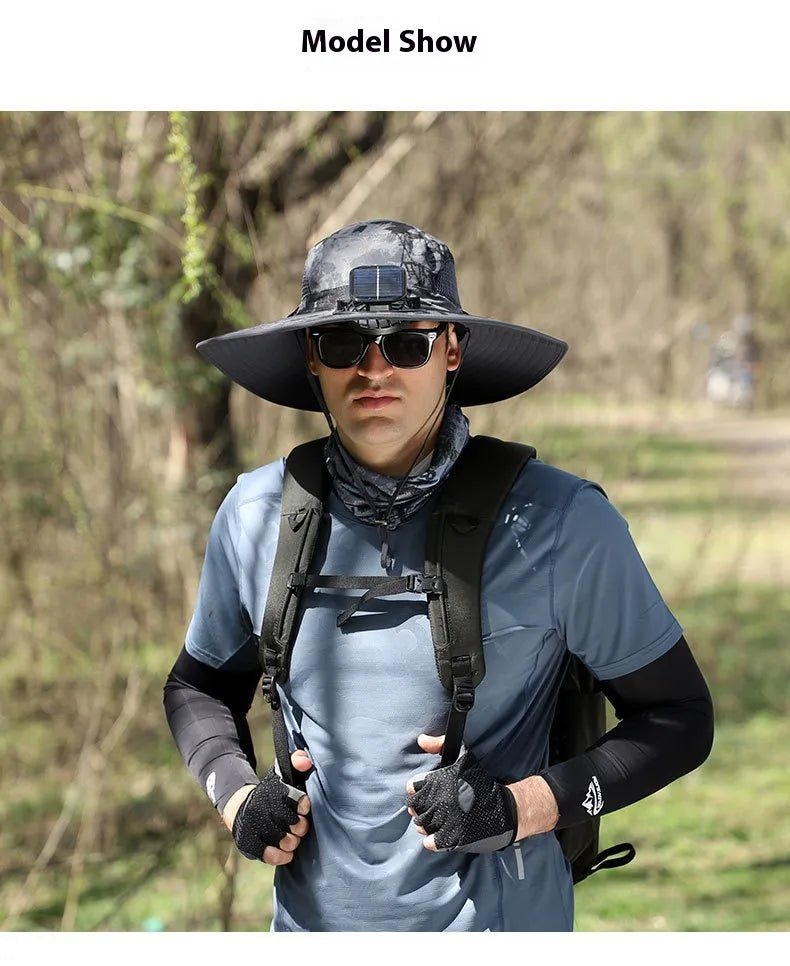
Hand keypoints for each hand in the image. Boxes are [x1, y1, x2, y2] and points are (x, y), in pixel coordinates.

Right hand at [227, 749, 312, 864]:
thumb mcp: (281, 773)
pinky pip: (269, 855)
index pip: (296, 799)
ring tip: (292, 838)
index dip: (303, 806)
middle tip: (299, 826)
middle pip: (293, 824)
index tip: (303, 809)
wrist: (240, 806)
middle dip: (300, 827)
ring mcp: (254, 827)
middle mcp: (261, 809)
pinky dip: (281, 856)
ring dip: (292, 842)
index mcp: (272, 791)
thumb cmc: (269, 792)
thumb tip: (306, 762)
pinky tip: (286, 853)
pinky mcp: (248, 843)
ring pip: (284, 840)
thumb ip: (296, 761)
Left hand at [405, 735, 517, 853]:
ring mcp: (446, 822)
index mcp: (439, 781)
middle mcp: (440, 802)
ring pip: (421, 825)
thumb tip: (421, 740)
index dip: (415, 789)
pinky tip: (437, 834)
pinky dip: (431, 840)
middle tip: (428, 806)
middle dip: (418, 807)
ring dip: (424, 823)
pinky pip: (431, 842)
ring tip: (434, 819)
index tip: (422, 791)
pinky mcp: (452, 838)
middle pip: (414, 807)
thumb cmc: (482, 783)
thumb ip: (440, 744)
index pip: (412, 787)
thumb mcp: (463, 757)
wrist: (505, 809)